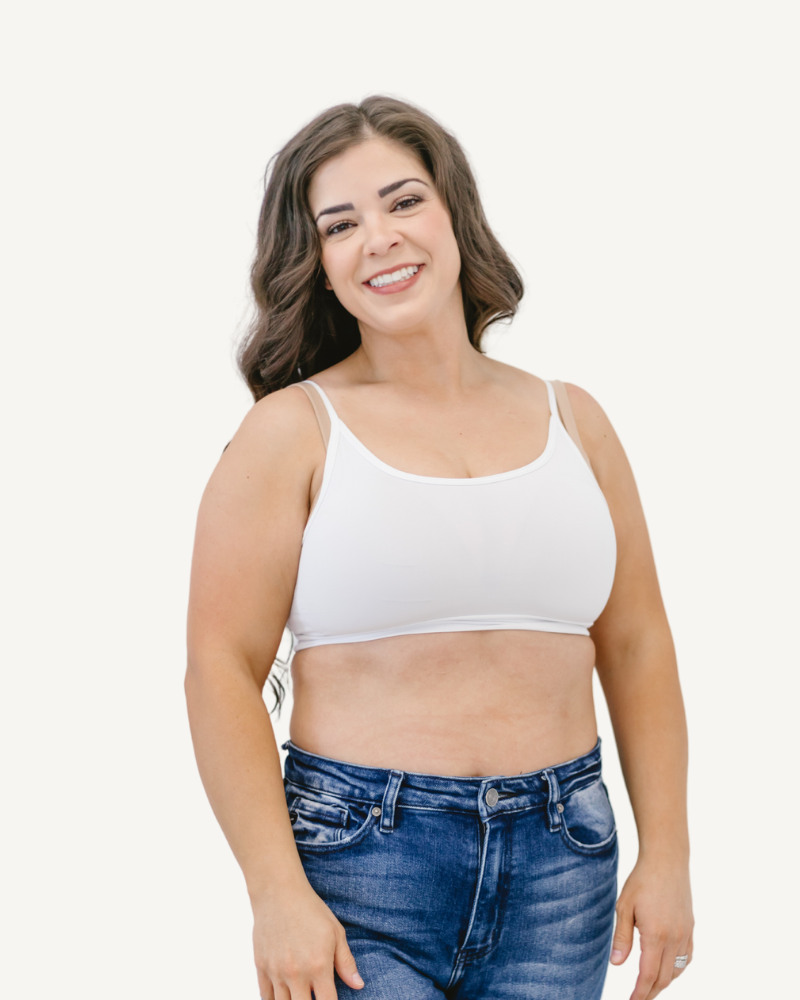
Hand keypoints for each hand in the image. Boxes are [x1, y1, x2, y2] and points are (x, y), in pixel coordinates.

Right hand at [252, 876, 363, 999]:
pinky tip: (284, 994)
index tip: (331, 999)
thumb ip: (346, 962)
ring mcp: (276, 971)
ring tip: (300, 993)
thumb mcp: (335, 932)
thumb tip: (359, 985)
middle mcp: (296, 973)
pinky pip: (265, 996)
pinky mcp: (261, 967)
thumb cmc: (310, 910)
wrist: (278, 892)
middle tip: (314, 994)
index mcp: (319, 966)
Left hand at [610, 856, 693, 999]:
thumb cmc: (642, 881)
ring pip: (677, 970)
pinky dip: (677, 969)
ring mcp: (686, 934)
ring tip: (650, 986)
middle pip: (664, 977)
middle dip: (651, 992)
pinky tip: (667, 968)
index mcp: (656, 935)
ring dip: (664, 981)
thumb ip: (622, 937)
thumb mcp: (624, 906)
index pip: (648, 975)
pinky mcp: (691, 928)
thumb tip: (617, 964)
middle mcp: (675, 938)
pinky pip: (687, 957)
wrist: (667, 861)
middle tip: (639, 999)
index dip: (641, 993)